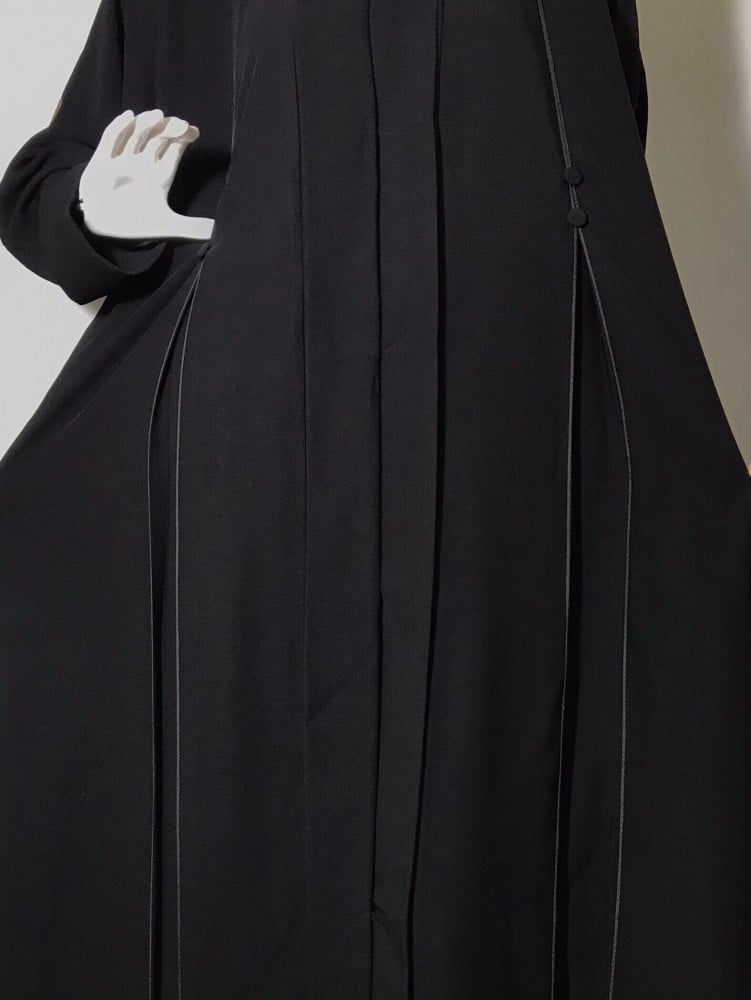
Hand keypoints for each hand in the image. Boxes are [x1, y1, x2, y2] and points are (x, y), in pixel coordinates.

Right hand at [78, 108, 214, 242]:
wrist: (102, 231)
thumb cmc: (134, 226)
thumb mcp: (166, 227)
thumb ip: (191, 228)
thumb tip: (215, 232)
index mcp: (159, 177)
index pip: (174, 151)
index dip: (183, 139)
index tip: (194, 131)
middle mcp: (142, 165)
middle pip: (157, 139)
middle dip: (168, 129)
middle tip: (180, 124)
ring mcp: (122, 161)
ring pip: (136, 135)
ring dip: (147, 124)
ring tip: (158, 116)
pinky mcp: (102, 162)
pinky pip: (110, 140)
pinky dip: (119, 128)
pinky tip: (129, 117)